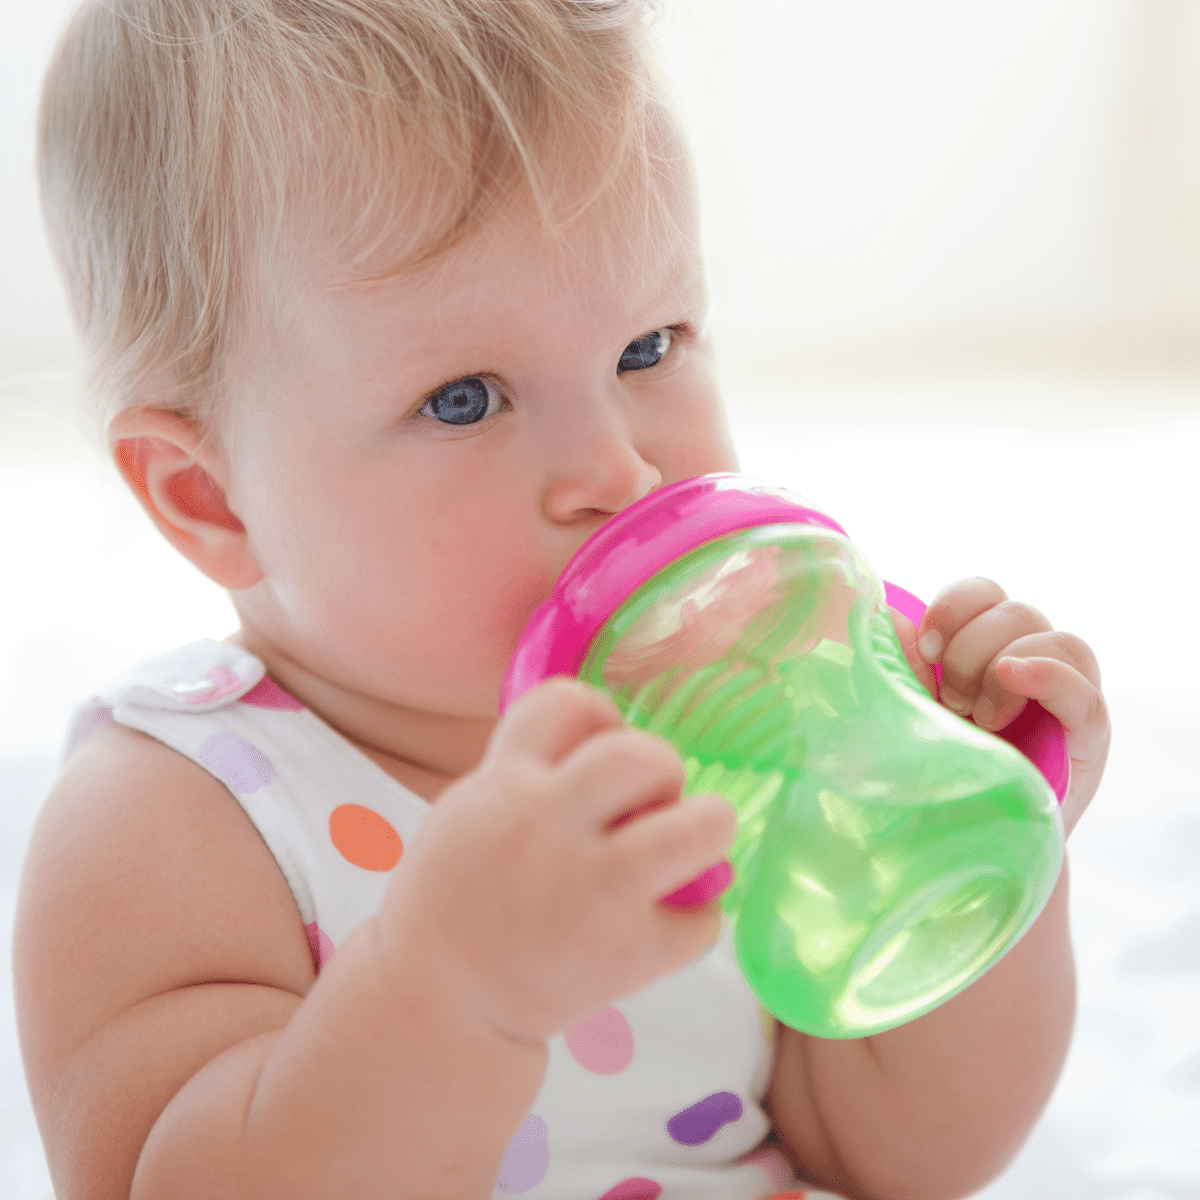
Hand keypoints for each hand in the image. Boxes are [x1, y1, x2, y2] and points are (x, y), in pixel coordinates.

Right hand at [376, 678, 736, 1045]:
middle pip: (643, 755)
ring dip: (708, 826)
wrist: (433, 999)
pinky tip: (670, 921)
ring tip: (694, 844)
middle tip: (654, 802)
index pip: (568, 702)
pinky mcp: (624, 954)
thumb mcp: (470, 810)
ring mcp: (591, 890)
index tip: (604, 745)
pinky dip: (696, 919)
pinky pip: (702, 918)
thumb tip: (613, 739)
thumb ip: (529, 772)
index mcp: (506, 783)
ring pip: (697, 828)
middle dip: (663, 769)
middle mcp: (549, 826)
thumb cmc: (458, 896)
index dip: (600, 715)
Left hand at [899, 577, 1109, 837]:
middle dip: (969, 650)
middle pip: (1015, 612)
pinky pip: (1082, 689)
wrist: (969, 842)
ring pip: (1053, 639)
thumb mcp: (914, 713)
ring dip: (1001, 669)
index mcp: (987, 648)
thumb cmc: (936, 769)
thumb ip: (904, 668)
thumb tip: (890, 619)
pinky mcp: (1088, 734)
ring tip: (979, 719)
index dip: (953, 607)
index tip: (923, 649)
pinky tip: (1012, 677)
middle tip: (950, 701)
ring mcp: (1065, 696)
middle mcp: (1031, 662)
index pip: (984, 594)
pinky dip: (1047, 675)